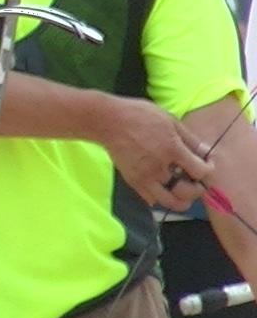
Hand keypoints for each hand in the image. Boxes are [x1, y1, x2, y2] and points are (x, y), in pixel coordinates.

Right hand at [96, 96, 211, 210]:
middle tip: (196, 182)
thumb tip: (208, 153)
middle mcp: (160, 167)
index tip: (206, 165)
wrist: (108, 121)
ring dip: (181, 200)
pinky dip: (160, 198)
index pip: (200, 171)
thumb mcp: (170, 120)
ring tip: (182, 192)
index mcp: (173, 149)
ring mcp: (145, 177)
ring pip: (170, 201)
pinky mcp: (132, 181)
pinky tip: (163, 188)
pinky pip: (151, 199)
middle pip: (188, 192)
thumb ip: (190, 139)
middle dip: (197, 189)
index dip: (208, 170)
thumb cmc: (140, 115)